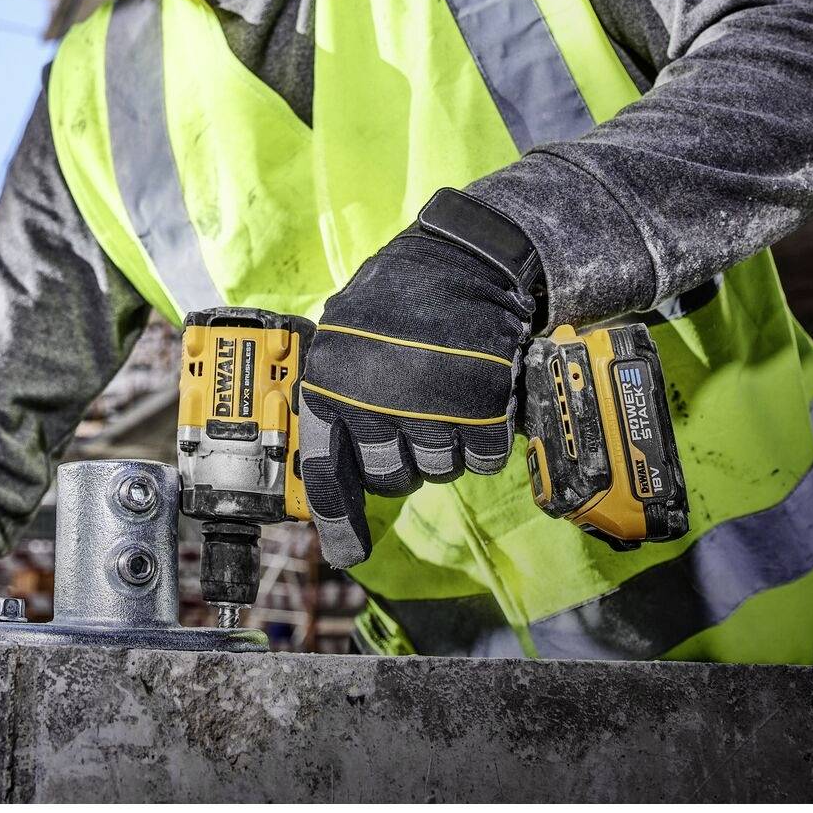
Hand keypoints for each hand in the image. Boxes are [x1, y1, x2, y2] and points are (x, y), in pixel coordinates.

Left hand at [299, 189, 543, 567]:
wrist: (462, 258)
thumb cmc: (397, 297)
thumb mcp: (343, 337)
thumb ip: (334, 394)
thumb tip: (327, 458)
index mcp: (332, 387)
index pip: (327, 474)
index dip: (338, 521)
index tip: (348, 553)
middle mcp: (375, 404)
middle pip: (392, 477)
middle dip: (403, 458)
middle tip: (412, 415)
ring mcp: (432, 409)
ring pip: (440, 469)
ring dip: (446, 442)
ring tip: (444, 394)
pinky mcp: (483, 409)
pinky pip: (484, 458)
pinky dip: (485, 438)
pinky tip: (476, 398)